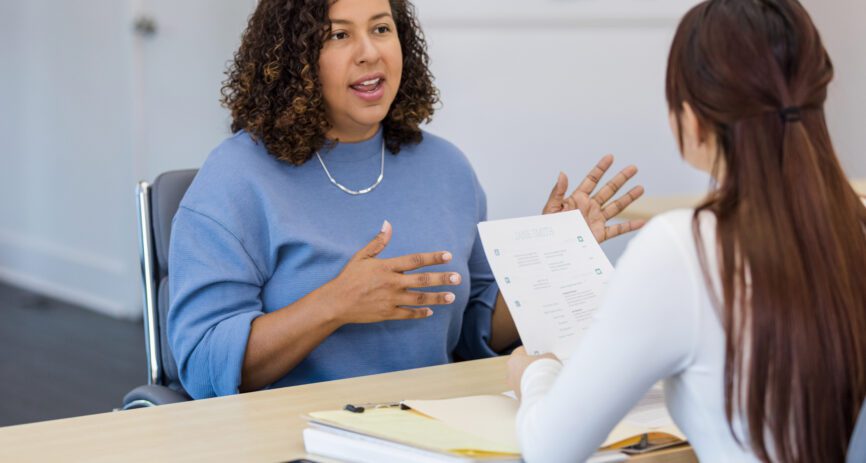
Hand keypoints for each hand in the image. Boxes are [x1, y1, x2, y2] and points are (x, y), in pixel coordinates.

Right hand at [323, 220, 461, 324]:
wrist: (336, 303)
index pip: (415, 260)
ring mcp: (391, 300)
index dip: (433, 257)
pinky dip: (420, 313)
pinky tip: (431, 311)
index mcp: (387, 267)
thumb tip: (387, 224)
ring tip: (451, 297)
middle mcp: (392, 283)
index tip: (448, 255)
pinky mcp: (387, 313)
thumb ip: (378, 242)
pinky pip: (408, 314)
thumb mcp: (361, 256)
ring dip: (437, 297)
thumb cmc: (348, 278)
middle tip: (457, 278)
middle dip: (442, 279)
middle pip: (422, 280)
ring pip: (419, 298)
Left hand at [506, 346, 558, 399]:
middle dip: (531, 366)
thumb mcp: (549, 357)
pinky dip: (533, 389)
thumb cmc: (543, 371)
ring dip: (532, 379)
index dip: (531, 351)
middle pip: (521, 366)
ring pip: (523, 380)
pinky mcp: (520, 398)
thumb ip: (545, 356)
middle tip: (543, 365)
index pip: (521, 352)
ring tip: (546, 379)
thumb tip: (547, 360)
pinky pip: (527, 390)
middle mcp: (510, 373)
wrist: (544, 392)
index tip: (539, 352)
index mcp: (514, 359)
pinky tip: (544, 389)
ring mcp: (514, 387)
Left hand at [542, 154, 645, 242]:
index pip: (592, 180)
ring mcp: (596, 219)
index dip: (601, 168)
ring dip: (629, 198)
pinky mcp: (600, 234)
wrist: (552, 247)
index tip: (610, 157)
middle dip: (621, 178)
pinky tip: (642, 222)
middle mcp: (590, 207)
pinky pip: (617, 230)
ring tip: (641, 188)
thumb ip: (557, 192)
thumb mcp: (551, 208)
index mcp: (577, 198)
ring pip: (616, 206)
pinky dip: (630, 226)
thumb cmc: (549, 228)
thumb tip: (562, 174)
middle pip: (609, 190)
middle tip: (633, 168)